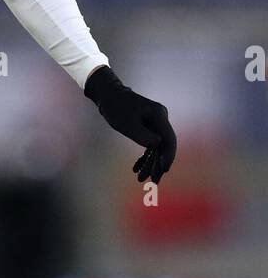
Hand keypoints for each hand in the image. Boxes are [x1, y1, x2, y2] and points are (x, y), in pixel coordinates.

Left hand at [84, 66, 176, 184]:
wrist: (108, 95)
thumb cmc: (115, 107)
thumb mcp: (126, 124)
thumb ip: (142, 135)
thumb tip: (157, 145)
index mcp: (158, 115)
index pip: (169, 139)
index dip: (168, 156)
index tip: (163, 170)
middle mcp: (160, 119)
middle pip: (164, 145)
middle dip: (158, 164)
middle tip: (153, 182)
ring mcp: (155, 123)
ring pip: (156, 147)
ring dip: (150, 163)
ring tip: (141, 179)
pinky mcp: (148, 126)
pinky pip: (150, 144)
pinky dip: (143, 156)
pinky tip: (136, 168)